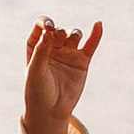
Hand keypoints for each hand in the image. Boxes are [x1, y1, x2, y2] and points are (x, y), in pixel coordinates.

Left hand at [22, 18, 101, 133]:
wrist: (50, 111)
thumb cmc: (37, 91)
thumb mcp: (35, 70)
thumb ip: (41, 51)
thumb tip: (47, 31)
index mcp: (36, 47)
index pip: (41, 28)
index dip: (44, 22)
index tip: (48, 26)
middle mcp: (52, 48)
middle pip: (59, 31)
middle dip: (59, 32)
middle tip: (58, 41)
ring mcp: (68, 54)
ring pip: (73, 35)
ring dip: (73, 33)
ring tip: (72, 38)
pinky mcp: (82, 62)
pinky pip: (90, 45)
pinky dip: (95, 35)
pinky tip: (98, 24)